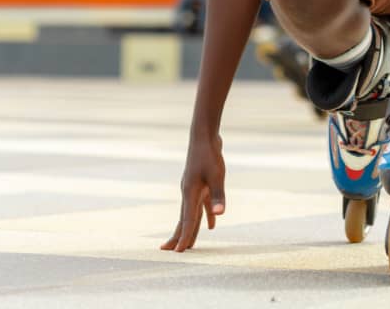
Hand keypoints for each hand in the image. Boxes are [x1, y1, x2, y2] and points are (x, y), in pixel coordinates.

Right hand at [161, 132, 225, 250]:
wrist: (204, 135)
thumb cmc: (209, 154)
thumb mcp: (217, 175)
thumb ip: (217, 196)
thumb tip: (219, 216)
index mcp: (190, 193)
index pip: (187, 220)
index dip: (184, 237)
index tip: (179, 253)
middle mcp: (189, 193)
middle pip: (184, 219)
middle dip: (179, 236)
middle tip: (170, 252)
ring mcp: (194, 188)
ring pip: (192, 214)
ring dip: (191, 229)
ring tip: (189, 245)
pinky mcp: (201, 184)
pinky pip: (202, 205)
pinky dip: (206, 216)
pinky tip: (212, 225)